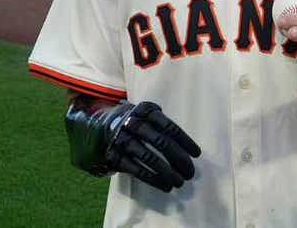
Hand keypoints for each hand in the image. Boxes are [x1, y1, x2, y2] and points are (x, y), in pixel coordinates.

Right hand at [65, 98, 201, 192]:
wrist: (99, 124)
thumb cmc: (134, 122)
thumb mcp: (146, 114)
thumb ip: (163, 124)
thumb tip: (188, 149)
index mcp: (145, 110)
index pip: (169, 127)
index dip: (185, 141)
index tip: (196, 154)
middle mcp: (132, 122)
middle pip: (161, 142)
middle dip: (179, 159)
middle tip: (190, 172)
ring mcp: (122, 139)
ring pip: (149, 157)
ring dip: (167, 172)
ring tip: (179, 182)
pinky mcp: (114, 155)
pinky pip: (136, 169)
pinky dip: (153, 179)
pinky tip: (165, 185)